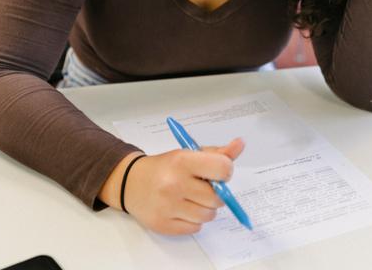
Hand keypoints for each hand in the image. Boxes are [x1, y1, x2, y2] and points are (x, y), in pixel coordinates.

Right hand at [106, 138, 244, 234]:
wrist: (131, 182)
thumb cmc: (166, 167)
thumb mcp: (189, 153)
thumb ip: (218, 152)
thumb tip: (240, 144)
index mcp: (182, 161)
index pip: (223, 169)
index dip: (225, 172)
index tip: (218, 172)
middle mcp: (174, 184)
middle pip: (218, 197)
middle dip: (216, 193)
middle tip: (203, 187)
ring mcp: (167, 206)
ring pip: (208, 215)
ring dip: (206, 208)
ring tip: (192, 198)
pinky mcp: (163, 225)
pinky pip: (195, 228)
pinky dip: (194, 220)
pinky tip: (182, 209)